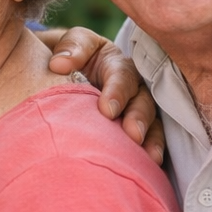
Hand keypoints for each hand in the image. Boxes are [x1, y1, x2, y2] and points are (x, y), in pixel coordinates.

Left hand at [40, 26, 164, 165]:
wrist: (64, 72)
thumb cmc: (70, 56)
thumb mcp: (71, 45)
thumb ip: (71, 49)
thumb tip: (59, 64)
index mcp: (117, 65)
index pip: (122, 76)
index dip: (117, 92)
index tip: (106, 111)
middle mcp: (133, 88)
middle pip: (143, 102)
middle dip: (139, 118)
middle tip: (132, 135)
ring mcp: (136, 110)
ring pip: (152, 123)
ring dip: (152, 140)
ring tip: (150, 158)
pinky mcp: (135, 131)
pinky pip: (148, 141)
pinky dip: (151, 153)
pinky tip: (151, 167)